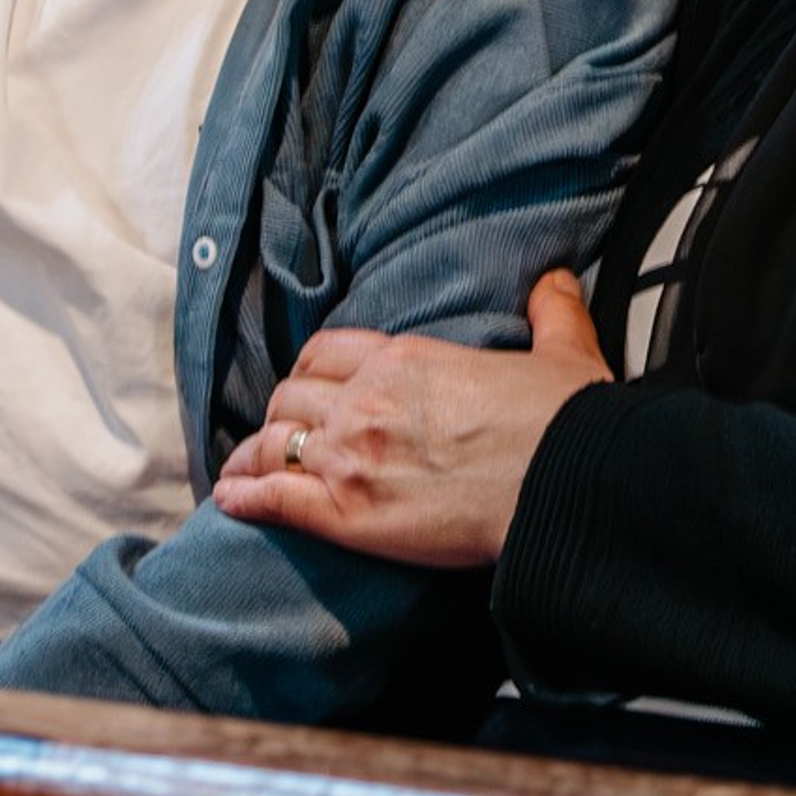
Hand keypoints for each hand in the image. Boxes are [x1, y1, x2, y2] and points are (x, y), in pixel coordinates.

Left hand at [212, 271, 611, 569]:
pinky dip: (243, 499)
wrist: (562, 482)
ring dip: (255, 456)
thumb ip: (553, 310)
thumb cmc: (564, 419)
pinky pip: (272, 500)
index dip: (312, 370)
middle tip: (284, 433)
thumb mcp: (566, 349)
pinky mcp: (345, 515)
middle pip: (290, 396)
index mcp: (407, 357)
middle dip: (281, 414)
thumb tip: (555, 280)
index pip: (328, 351)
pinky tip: (229, 502)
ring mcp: (349, 457)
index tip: (310, 385)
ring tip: (244, 470)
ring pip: (271, 445)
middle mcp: (366, 399)